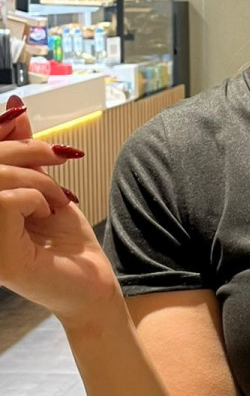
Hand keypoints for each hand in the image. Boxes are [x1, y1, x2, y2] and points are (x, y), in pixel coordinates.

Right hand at [0, 96, 121, 323]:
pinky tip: (48, 213)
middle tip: (60, 162)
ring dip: (36, 179)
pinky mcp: (1, 259)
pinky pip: (6, 202)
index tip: (19, 115)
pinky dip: (35, 198)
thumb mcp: (44, 187)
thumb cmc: (66, 244)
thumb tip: (13, 109)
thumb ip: (25, 154)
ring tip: (57, 197)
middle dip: (25, 152)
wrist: (93, 285)